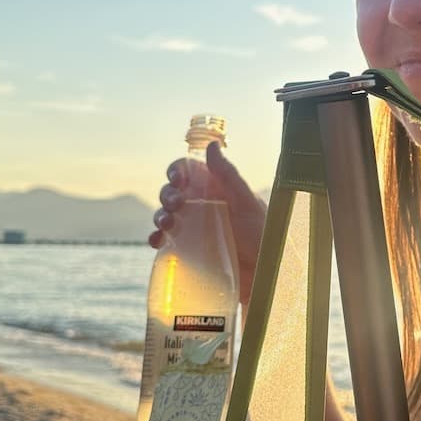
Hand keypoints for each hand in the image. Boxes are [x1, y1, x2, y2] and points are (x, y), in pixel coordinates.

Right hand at [150, 141, 265, 302]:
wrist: (264, 274)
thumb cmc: (263, 235)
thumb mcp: (247, 203)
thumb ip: (228, 175)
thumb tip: (212, 145)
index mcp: (215, 190)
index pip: (188, 172)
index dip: (177, 171)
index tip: (178, 180)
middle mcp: (202, 206)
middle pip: (172, 192)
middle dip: (167, 195)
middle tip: (176, 205)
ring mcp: (194, 229)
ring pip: (165, 215)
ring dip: (159, 216)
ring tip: (167, 225)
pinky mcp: (189, 250)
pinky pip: (165, 241)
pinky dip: (156, 238)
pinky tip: (157, 242)